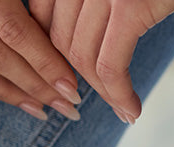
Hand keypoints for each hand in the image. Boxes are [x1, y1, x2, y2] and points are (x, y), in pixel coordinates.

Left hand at [35, 0, 173, 122]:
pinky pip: (111, 64)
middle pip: (60, 40)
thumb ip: (91, 1)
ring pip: (82, 57)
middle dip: (78, 76)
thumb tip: (72, 44)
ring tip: (121, 107)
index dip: (53, 53)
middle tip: (101, 96)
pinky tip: (132, 110)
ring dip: (101, 91)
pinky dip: (118, 94)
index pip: (41, 18)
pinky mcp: (130, 7)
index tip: (70, 76)